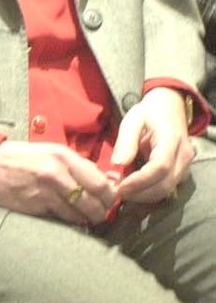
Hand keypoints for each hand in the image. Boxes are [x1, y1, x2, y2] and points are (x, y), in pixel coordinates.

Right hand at [0, 141, 114, 223]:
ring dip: (83, 219)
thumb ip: (81, 166)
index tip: (108, 200)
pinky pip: (61, 219)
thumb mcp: (52, 153)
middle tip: (98, 213)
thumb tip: (111, 181)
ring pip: (79, 215)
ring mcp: (44, 192)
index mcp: (63, 156)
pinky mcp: (34, 207)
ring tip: (81, 216)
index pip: (101, 183)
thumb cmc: (22, 159)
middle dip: (100, 212)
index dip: (110, 196)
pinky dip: (66, 220)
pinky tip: (63, 215)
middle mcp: (56, 173)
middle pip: (94, 202)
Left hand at [111, 87, 193, 205]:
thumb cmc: (148, 113)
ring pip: (167, 190)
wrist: (170, 107)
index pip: (159, 167)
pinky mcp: (182, 171)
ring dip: (143, 195)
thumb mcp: (132, 120)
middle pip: (165, 184)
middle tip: (115, 192)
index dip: (139, 181)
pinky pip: (167, 187)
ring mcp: (186, 165)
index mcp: (171, 140)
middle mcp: (184, 155)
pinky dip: (148, 192)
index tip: (118, 187)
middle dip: (139, 194)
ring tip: (120, 188)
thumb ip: (126, 141)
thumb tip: (118, 164)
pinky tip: (131, 187)